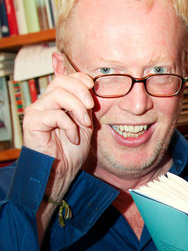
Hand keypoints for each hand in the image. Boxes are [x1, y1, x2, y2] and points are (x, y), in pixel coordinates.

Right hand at [23, 72, 94, 194]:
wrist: (63, 171)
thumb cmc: (72, 150)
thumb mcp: (84, 123)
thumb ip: (85, 106)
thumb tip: (90, 88)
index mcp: (55, 101)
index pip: (65, 78)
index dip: (79, 79)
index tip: (92, 87)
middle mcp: (44, 103)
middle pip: (60, 82)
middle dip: (81, 92)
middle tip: (91, 107)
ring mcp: (36, 111)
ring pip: (58, 95)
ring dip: (77, 109)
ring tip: (84, 125)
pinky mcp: (32, 122)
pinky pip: (55, 115)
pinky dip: (69, 126)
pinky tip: (73, 138)